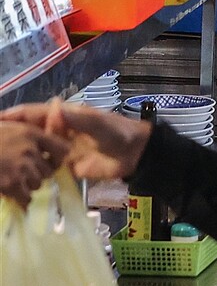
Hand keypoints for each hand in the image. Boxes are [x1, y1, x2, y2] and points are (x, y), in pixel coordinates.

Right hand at [0, 100, 151, 181]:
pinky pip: (43, 168)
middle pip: (27, 133)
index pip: (32, 114)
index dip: (12, 116)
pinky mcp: (63, 168)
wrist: (134, 155)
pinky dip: (30, 172)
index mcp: (64, 116)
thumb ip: (77, 118)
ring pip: (32, 151)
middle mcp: (57, 132)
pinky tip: (15, 179)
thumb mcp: (99, 124)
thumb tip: (54, 106)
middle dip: (9, 137)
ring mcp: (59, 150)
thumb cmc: (118, 132)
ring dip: (17, 155)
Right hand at [0, 121, 69, 207]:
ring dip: (29, 186)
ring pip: (37, 184)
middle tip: (25, 174)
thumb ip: (23, 128)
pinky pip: (26, 197)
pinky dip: (21, 199)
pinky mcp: (11, 184)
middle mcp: (30, 150)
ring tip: (15, 182)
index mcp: (30, 133)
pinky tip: (12, 195)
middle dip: (38, 174)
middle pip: (49, 170)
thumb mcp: (6, 125)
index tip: (50, 160)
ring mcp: (21, 168)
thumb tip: (44, 120)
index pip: (62, 148)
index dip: (58, 157)